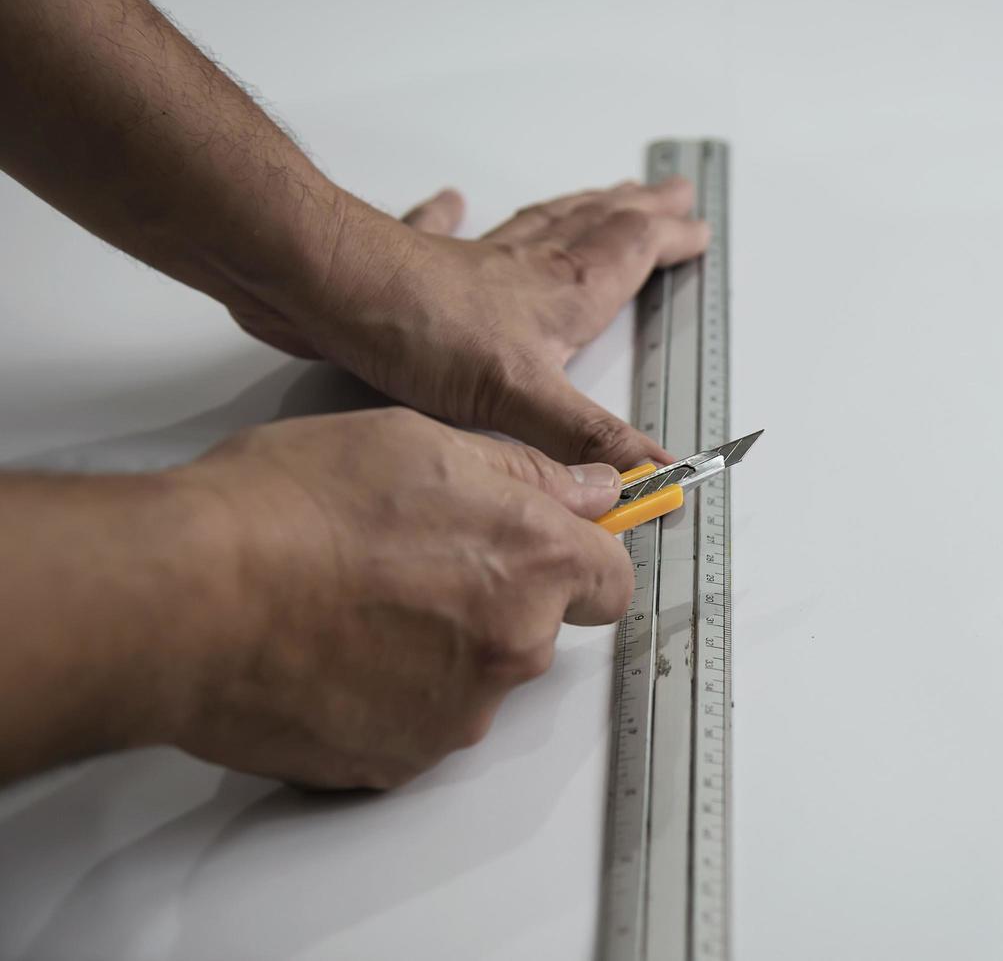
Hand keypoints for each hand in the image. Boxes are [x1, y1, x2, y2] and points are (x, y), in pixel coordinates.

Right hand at [169, 407, 632, 788]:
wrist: (189, 596)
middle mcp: (512, 647)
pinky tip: (328, 653)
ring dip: (435, 650)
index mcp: (533, 562)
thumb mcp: (418, 442)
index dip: (580, 559)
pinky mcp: (398, 762)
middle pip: (536, 630)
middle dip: (494, 600)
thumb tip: (589, 490)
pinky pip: (413, 724)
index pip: (611, 579)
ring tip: (351, 606)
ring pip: (472, 679)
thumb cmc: (287, 509)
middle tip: (409, 562)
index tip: (552, 548)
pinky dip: (385, 696)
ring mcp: (457, 714)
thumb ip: (525, 473)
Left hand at [226, 179, 708, 469]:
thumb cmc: (419, 332)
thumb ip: (589, 439)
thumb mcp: (521, 399)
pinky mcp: (415, 267)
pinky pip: (446, 230)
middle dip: (638, 212)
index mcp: (560, 297)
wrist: (324, 288)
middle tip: (668, 192)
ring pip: (540, 226)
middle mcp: (524, 272)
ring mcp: (470, 266)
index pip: (630, 255)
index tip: (698, 231)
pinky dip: (456, 215)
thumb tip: (656, 476)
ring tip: (606, 193)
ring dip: (580, 208)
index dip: (668, 242)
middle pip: (596, 228)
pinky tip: (456, 200)